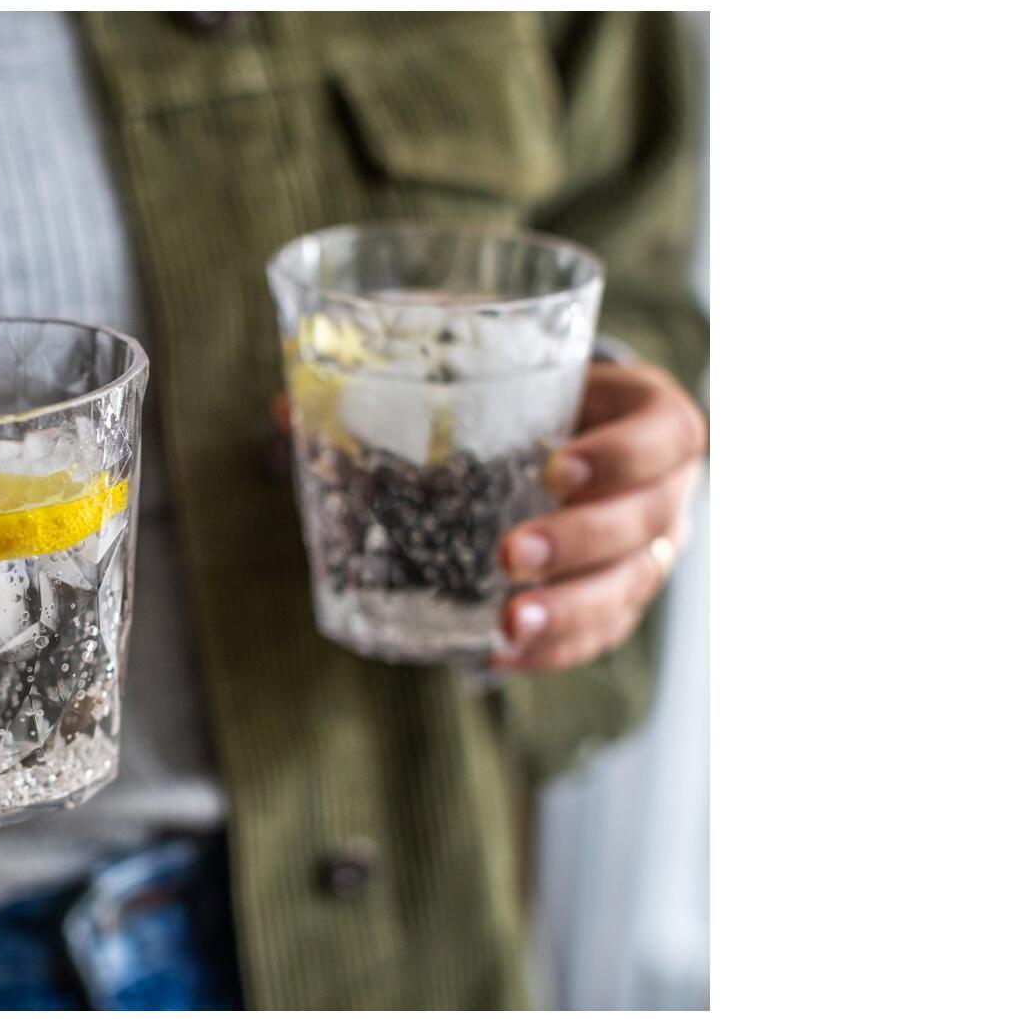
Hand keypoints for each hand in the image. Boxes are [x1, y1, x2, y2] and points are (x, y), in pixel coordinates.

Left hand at [491, 360, 706, 674]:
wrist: (579, 438)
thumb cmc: (546, 394)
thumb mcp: (532, 367)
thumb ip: (472, 363)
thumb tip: (350, 373)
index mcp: (660, 423)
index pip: (662, 440)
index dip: (618, 458)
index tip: (555, 469)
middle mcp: (669, 492)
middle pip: (642, 525)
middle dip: (578, 544)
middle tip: (510, 554)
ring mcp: (654, 553)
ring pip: (626, 590)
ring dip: (568, 612)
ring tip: (508, 626)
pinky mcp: (623, 599)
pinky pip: (598, 635)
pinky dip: (552, 650)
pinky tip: (501, 655)